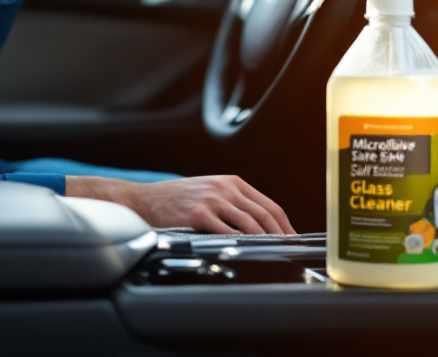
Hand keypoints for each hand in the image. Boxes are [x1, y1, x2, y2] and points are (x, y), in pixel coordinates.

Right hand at [65, 174, 295, 233]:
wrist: (144, 200)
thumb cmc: (176, 200)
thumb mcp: (208, 192)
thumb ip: (232, 204)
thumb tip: (258, 226)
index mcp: (231, 182)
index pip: (268, 204)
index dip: (285, 224)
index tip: (293, 239)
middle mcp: (225, 187)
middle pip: (264, 214)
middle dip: (282, 235)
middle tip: (291, 252)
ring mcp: (213, 199)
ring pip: (250, 223)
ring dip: (267, 241)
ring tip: (276, 256)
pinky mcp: (199, 214)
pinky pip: (228, 232)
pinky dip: (243, 244)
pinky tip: (249, 254)